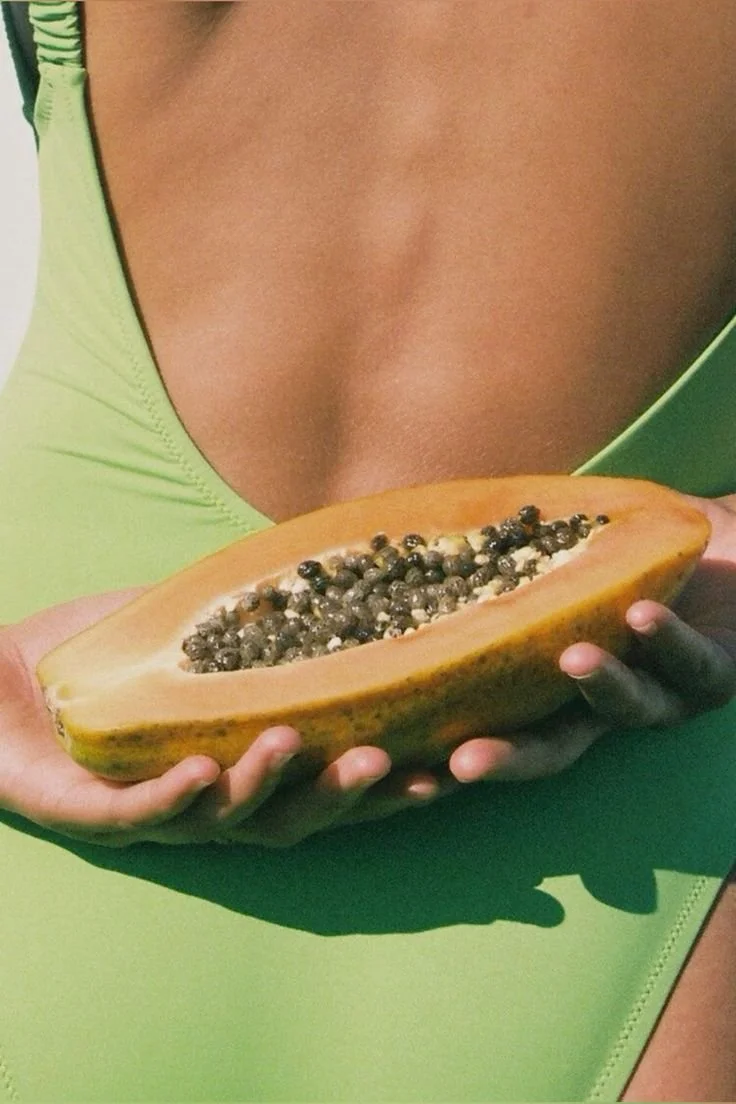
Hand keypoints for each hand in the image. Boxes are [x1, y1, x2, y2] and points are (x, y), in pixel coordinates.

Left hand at [0, 591, 438, 846]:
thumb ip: (248, 611)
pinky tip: (206, 770)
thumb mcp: (185, 628)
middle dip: (346, 797)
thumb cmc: (94, 659)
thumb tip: (322, 559)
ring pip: (227, 821)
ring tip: (294, 742)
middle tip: (396, 767)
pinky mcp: (93, 814)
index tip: (446, 762)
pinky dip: (176, 797)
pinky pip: (139, 816)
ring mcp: (156, 812)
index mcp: (243, 763)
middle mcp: (212, 800)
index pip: (327, 780)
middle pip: (294, 816)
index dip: (386, 780)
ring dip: (267, 787)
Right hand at [447, 492, 735, 784]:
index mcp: (557, 682)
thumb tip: (420, 521)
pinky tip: (640, 614)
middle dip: (507, 759)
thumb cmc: (640, 546)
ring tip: (572, 657)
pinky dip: (665, 640)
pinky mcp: (718, 675)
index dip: (454, 742)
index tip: (401, 763)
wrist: (733, 548)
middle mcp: (604, 703)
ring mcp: (663, 695)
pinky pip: (692, 667)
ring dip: (600, 686)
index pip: (499, 723)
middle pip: (550, 750)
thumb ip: (512, 542)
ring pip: (627, 711)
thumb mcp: (569, 543)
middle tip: (462, 762)